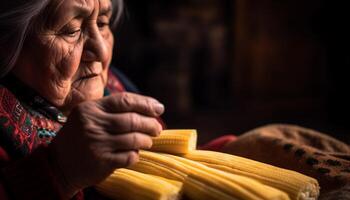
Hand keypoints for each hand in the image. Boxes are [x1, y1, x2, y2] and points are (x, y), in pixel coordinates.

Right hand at [49, 92, 163, 197]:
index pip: (124, 100)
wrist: (58, 164)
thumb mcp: (89, 116)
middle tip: (157, 128)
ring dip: (146, 140)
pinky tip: (134, 153)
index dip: (146, 103)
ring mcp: (97, 144)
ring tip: (148, 141)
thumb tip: (150, 107)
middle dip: (150, 124)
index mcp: (90, 109)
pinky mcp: (101, 162)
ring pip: (134, 139)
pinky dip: (136, 155)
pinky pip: (129, 156)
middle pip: (132, 120)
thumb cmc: (80, 137)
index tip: (159, 108)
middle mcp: (93, 124)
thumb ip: (113, 110)